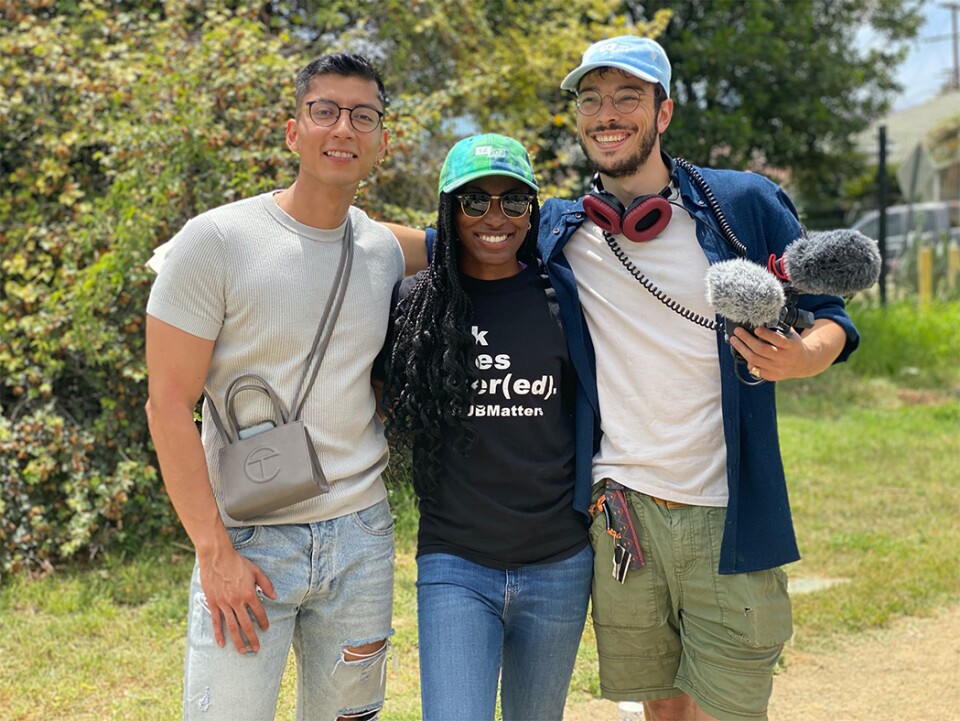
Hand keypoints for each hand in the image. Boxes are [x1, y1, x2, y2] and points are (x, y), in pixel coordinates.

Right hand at [197, 546, 276, 652]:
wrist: (216, 557)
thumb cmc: (237, 563)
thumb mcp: (256, 571)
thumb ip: (266, 585)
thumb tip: (274, 597)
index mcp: (249, 594)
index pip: (259, 613)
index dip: (264, 622)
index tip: (266, 629)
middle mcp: (237, 602)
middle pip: (246, 624)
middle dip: (252, 638)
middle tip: (256, 649)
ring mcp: (224, 604)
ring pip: (232, 627)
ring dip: (238, 640)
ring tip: (243, 651)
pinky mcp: (213, 603)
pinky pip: (216, 622)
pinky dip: (219, 634)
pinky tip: (222, 644)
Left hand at [730, 319, 845, 381]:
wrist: (803, 363)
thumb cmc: (793, 345)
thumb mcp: (790, 335)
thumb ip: (778, 329)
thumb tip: (759, 323)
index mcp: (791, 346)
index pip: (777, 340)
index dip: (765, 334)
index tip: (756, 329)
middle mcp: (784, 358)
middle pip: (761, 349)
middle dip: (746, 339)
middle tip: (737, 332)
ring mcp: (777, 368)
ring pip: (754, 359)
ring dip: (742, 348)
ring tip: (734, 340)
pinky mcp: (772, 376)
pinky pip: (755, 369)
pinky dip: (748, 361)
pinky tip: (742, 352)